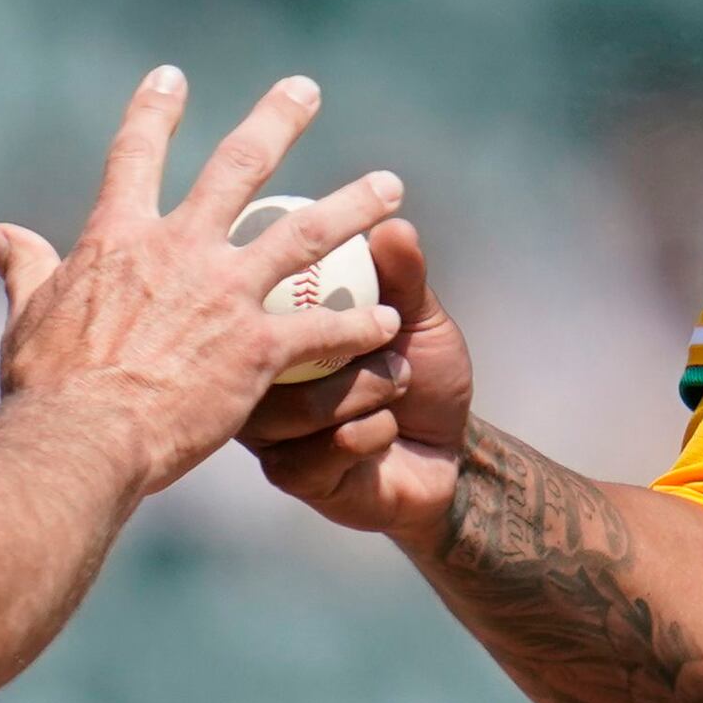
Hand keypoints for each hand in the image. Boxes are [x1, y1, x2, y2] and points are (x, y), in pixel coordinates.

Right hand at [0, 71, 401, 494]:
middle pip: (238, 167)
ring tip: (390, 185)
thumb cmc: (45, 387)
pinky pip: (323, 330)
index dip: (153, 111)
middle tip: (307, 89)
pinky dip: (360, 325)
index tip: (171, 76)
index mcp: (117, 238)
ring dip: (352, 206)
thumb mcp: (27, 317)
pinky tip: (391, 320)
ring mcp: (223, 295)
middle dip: (277, 121)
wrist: (80, 441)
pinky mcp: (257, 349)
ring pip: (305, 234)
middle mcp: (178, 249)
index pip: (134, 155)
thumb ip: (23, 268)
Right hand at [244, 217, 475, 545]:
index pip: (255, 302)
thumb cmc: (420, 372)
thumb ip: (401, 277)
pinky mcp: (292, 476)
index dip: (285, 284)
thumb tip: (393, 226)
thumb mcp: (415, 318)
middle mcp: (258, 381)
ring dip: (366, 390)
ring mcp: (270, 432)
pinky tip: (387, 429)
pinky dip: (373, 431)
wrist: (448, 453)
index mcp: (273, 335)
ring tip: (400, 379)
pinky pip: (326, 446)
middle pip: (266, 356)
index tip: (331, 275)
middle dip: (345, 344)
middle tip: (392, 335)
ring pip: (299, 406)